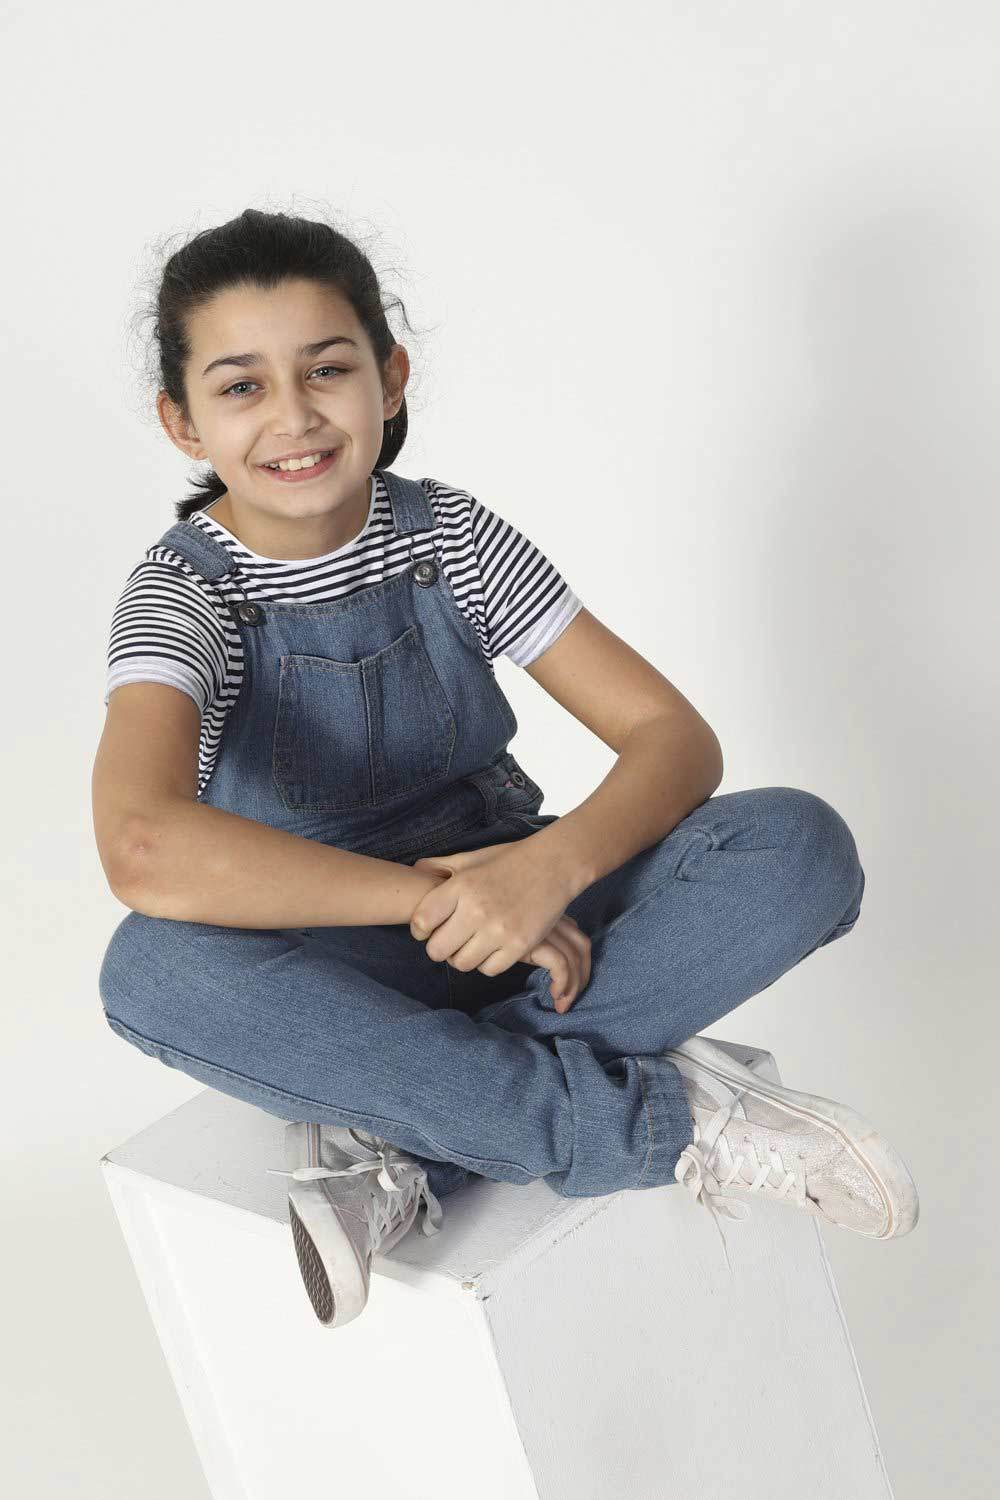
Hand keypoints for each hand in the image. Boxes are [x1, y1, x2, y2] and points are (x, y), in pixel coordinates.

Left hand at [409, 842, 591, 1012]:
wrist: (554, 864)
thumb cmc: (510, 860)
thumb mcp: (473, 858)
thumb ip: (442, 866)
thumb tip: (415, 870)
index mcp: (461, 886)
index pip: (421, 921)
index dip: (420, 930)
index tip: (428, 929)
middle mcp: (477, 909)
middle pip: (437, 950)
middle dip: (440, 948)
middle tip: (450, 941)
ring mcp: (499, 930)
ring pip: (462, 964)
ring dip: (464, 957)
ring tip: (472, 944)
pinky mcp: (520, 945)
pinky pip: (489, 969)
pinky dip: (488, 962)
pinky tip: (492, 947)